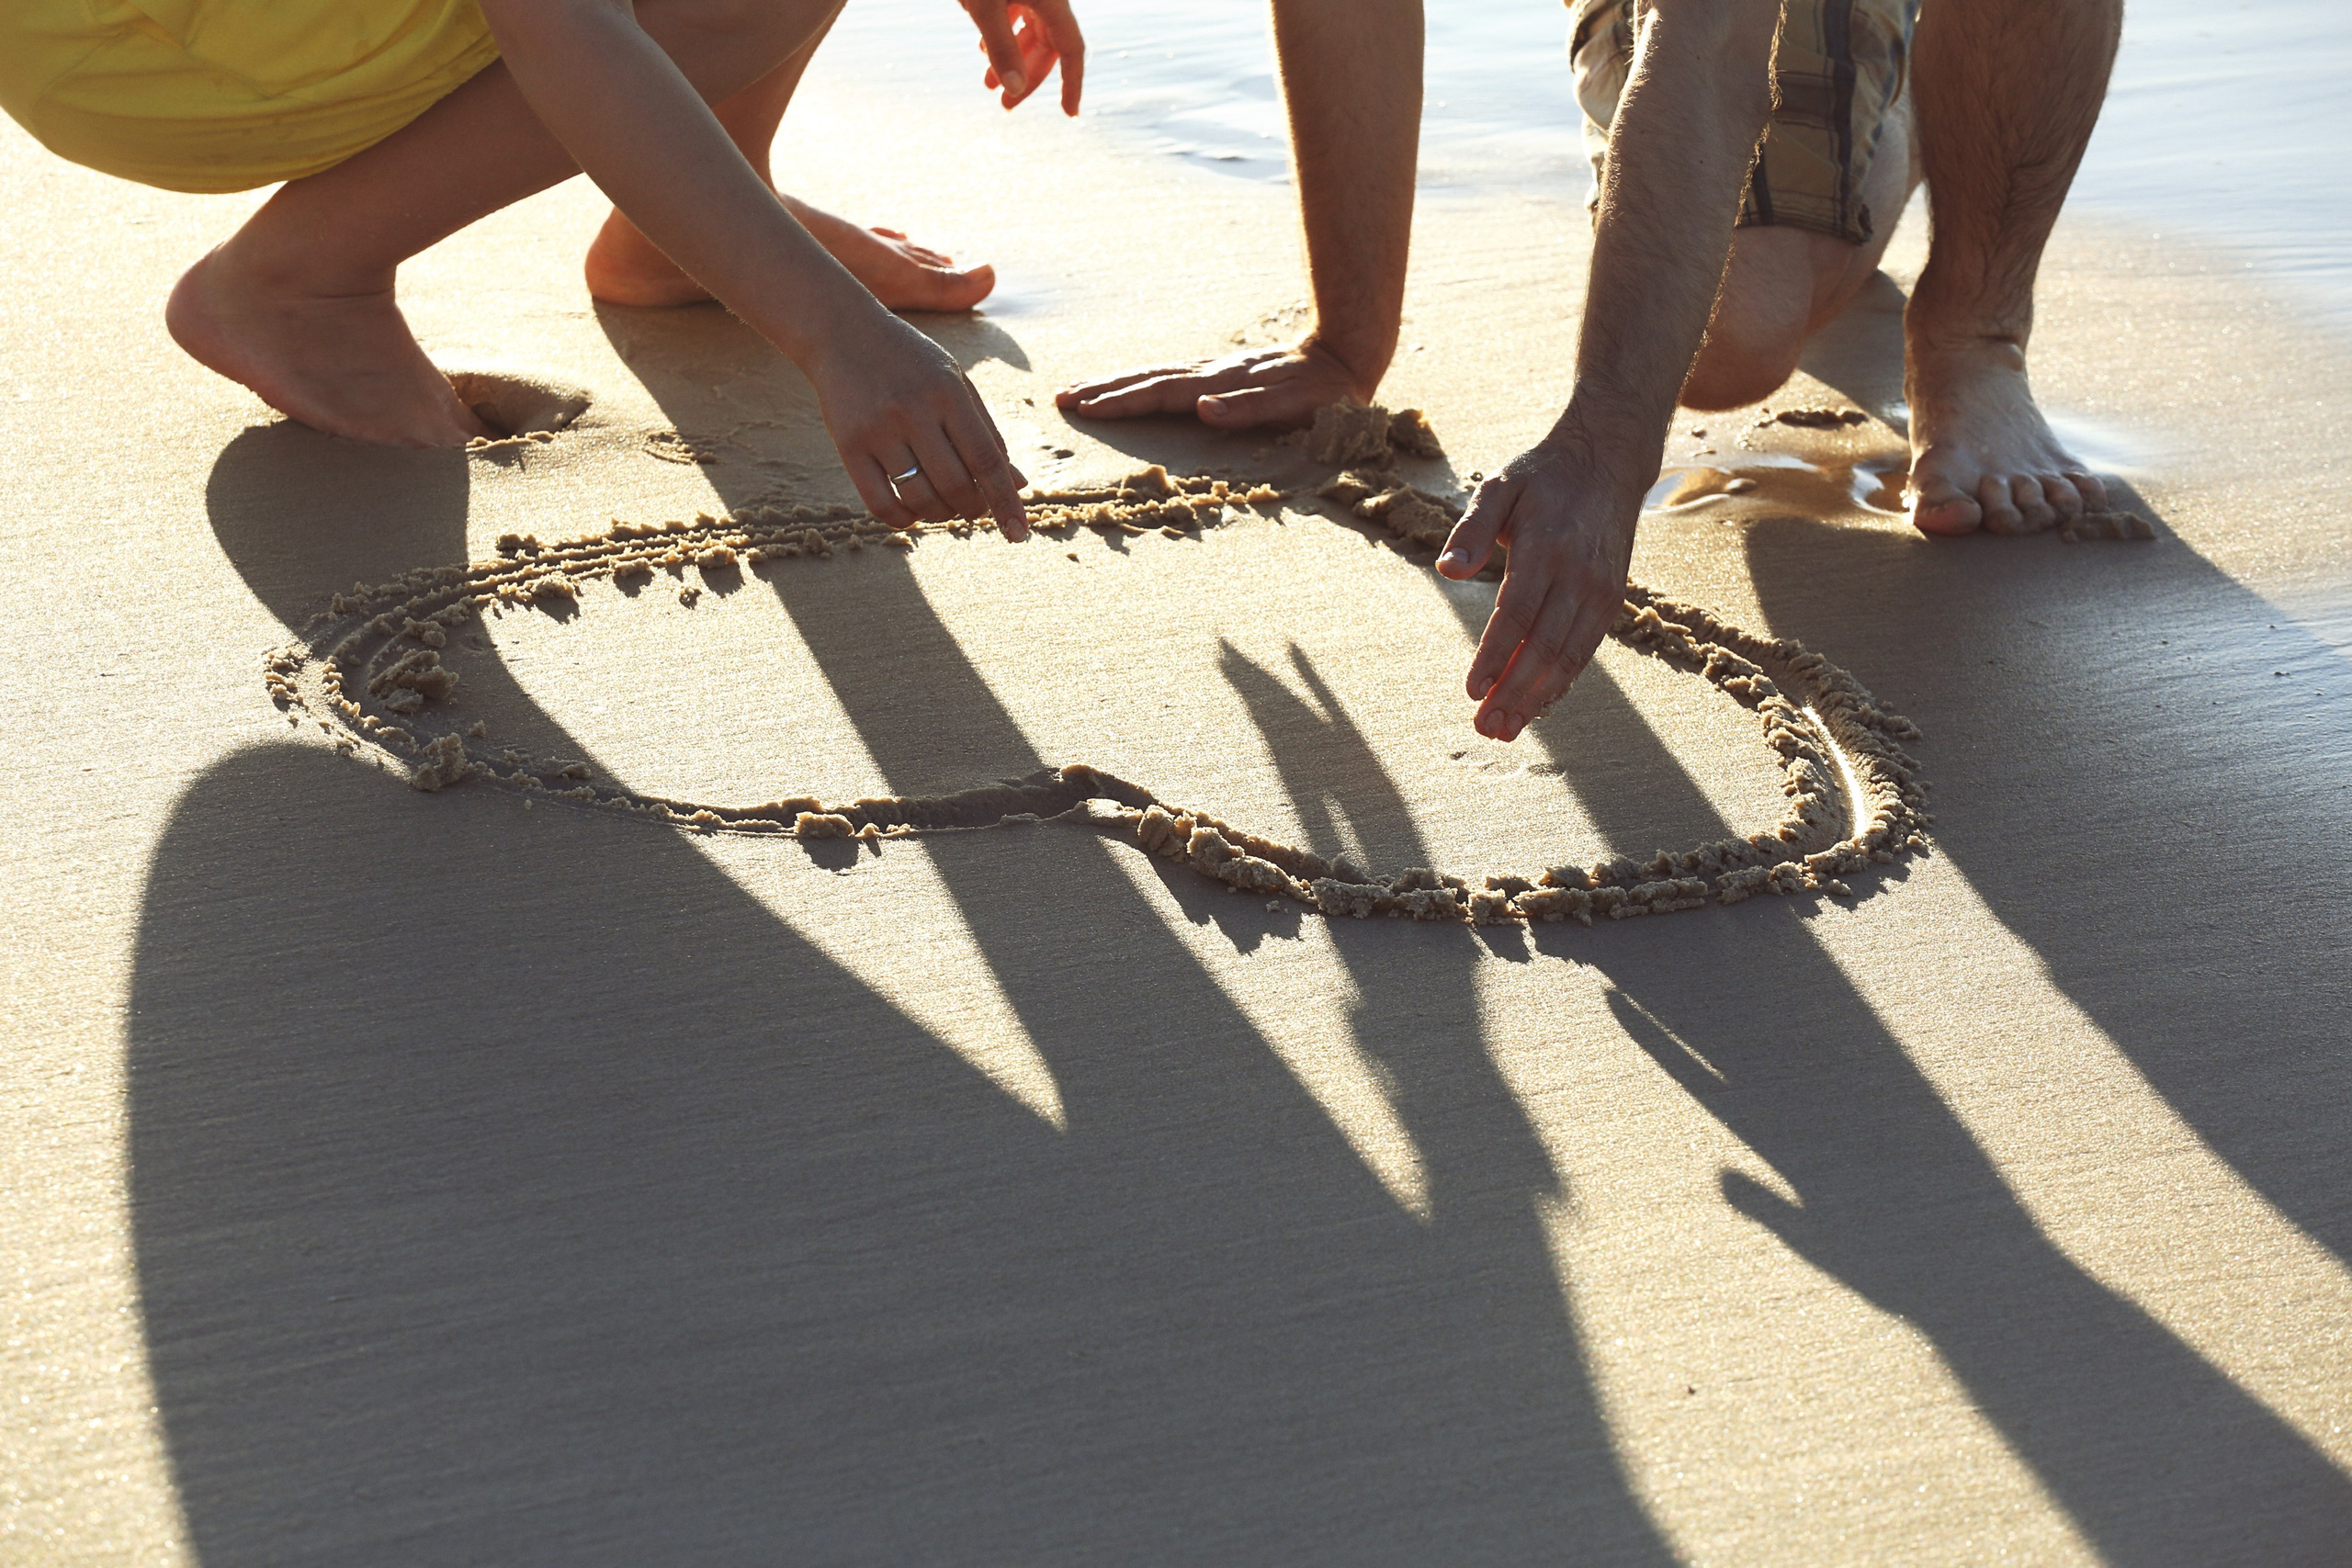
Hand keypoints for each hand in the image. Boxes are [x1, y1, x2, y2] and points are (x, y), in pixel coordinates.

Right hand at [807, 310, 1030, 538]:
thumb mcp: (956, 384)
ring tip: (946, 507)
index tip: (1018, 533)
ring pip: (920, 498)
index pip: (986, 460)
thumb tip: (1017, 486)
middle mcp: (913, 411)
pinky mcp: (849, 446)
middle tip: (975, 508)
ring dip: (942, 515)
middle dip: (974, 508)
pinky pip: (880, 503)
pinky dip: (904, 519)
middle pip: (956, 485)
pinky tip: (914, 513)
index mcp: (948, 393)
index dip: (1005, 501)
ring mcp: (878, 430)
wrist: (844, 333)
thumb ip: (987, 433)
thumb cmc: (911, 362)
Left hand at [962, 0, 1084, 113]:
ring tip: (989, 83)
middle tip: (1005, 104)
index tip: (1070, 114)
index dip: (1072, 84)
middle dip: (1026, 77)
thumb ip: (1002, 46)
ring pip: (1029, 33)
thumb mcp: (986, 7)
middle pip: (1046, 47)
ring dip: (1011, 59)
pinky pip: (1015, 16)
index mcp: (1053, 2)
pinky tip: (983, 47)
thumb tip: (1015, 89)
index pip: (1072, 50)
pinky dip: (1002, 36)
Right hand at [1055, 339, 1373, 427]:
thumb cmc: (1326, 395)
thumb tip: (1202, 409)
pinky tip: (1132, 391)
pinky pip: (1172, 381)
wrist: (1348, 355)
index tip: (1084, 408)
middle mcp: (1212, 376)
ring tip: (1081, 392)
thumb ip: (1250, 409)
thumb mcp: (1296, 406)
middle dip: (1105, 391)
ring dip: (1117, 386)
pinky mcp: (1224, 377)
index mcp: (1221, 386)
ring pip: (1155, 377)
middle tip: (1063, 398)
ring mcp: (1216, 374)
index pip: (1161, 394)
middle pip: (1148, 381)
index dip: (1121, 402)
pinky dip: (1143, 385)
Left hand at [1435, 435, 1643, 741]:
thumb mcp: (1499, 487)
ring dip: (1537, 698)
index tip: (1472, 689)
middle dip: (1513, 691)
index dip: (1495, 655)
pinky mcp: (1612, 601)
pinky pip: (1584, 651)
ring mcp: (1601, 590)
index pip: (1518, 613)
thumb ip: (1472, 529)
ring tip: (1506, 728)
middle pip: (1545, 646)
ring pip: (1569, 657)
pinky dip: (1559, 682)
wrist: (1609, 462)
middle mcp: (1581, 574)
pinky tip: (1535, 705)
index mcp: (1548, 546)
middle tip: (1485, 726)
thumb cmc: (1542, 477)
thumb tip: (1447, 570)